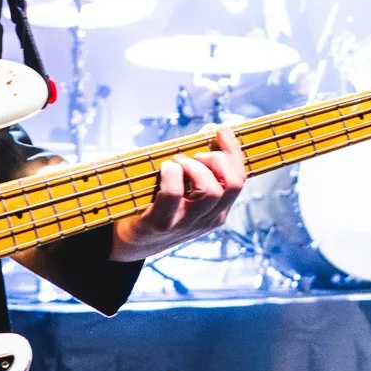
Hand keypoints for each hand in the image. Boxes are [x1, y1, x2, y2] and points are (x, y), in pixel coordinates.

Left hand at [110, 129, 248, 262]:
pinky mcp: (160, 224)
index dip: (233, 151)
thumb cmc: (159, 206)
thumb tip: (212, 129)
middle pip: (233, 185)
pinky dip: (171, 174)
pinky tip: (164, 169)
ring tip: (177, 162)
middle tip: (196, 155)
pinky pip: (174, 194)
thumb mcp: (188, 192)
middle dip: (218, 159)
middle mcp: (207, 219)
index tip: (220, 130)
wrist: (130, 241)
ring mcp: (185, 224)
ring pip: (210, 191)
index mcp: (217, 211)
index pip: (239, 180)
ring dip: (194, 167)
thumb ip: (201, 163)